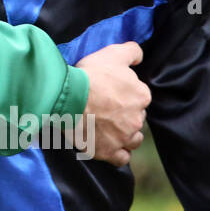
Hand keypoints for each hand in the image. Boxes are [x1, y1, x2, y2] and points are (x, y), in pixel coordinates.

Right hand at [76, 41, 149, 167]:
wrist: (68, 97)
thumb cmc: (90, 75)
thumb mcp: (112, 54)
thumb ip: (132, 52)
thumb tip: (140, 57)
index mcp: (141, 95)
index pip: (140, 97)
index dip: (126, 94)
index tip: (112, 93)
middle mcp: (138, 118)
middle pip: (136, 118)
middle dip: (126, 115)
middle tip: (106, 109)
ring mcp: (124, 137)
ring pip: (133, 140)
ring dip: (126, 135)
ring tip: (109, 129)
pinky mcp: (109, 151)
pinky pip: (121, 158)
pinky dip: (118, 154)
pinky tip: (109, 146)